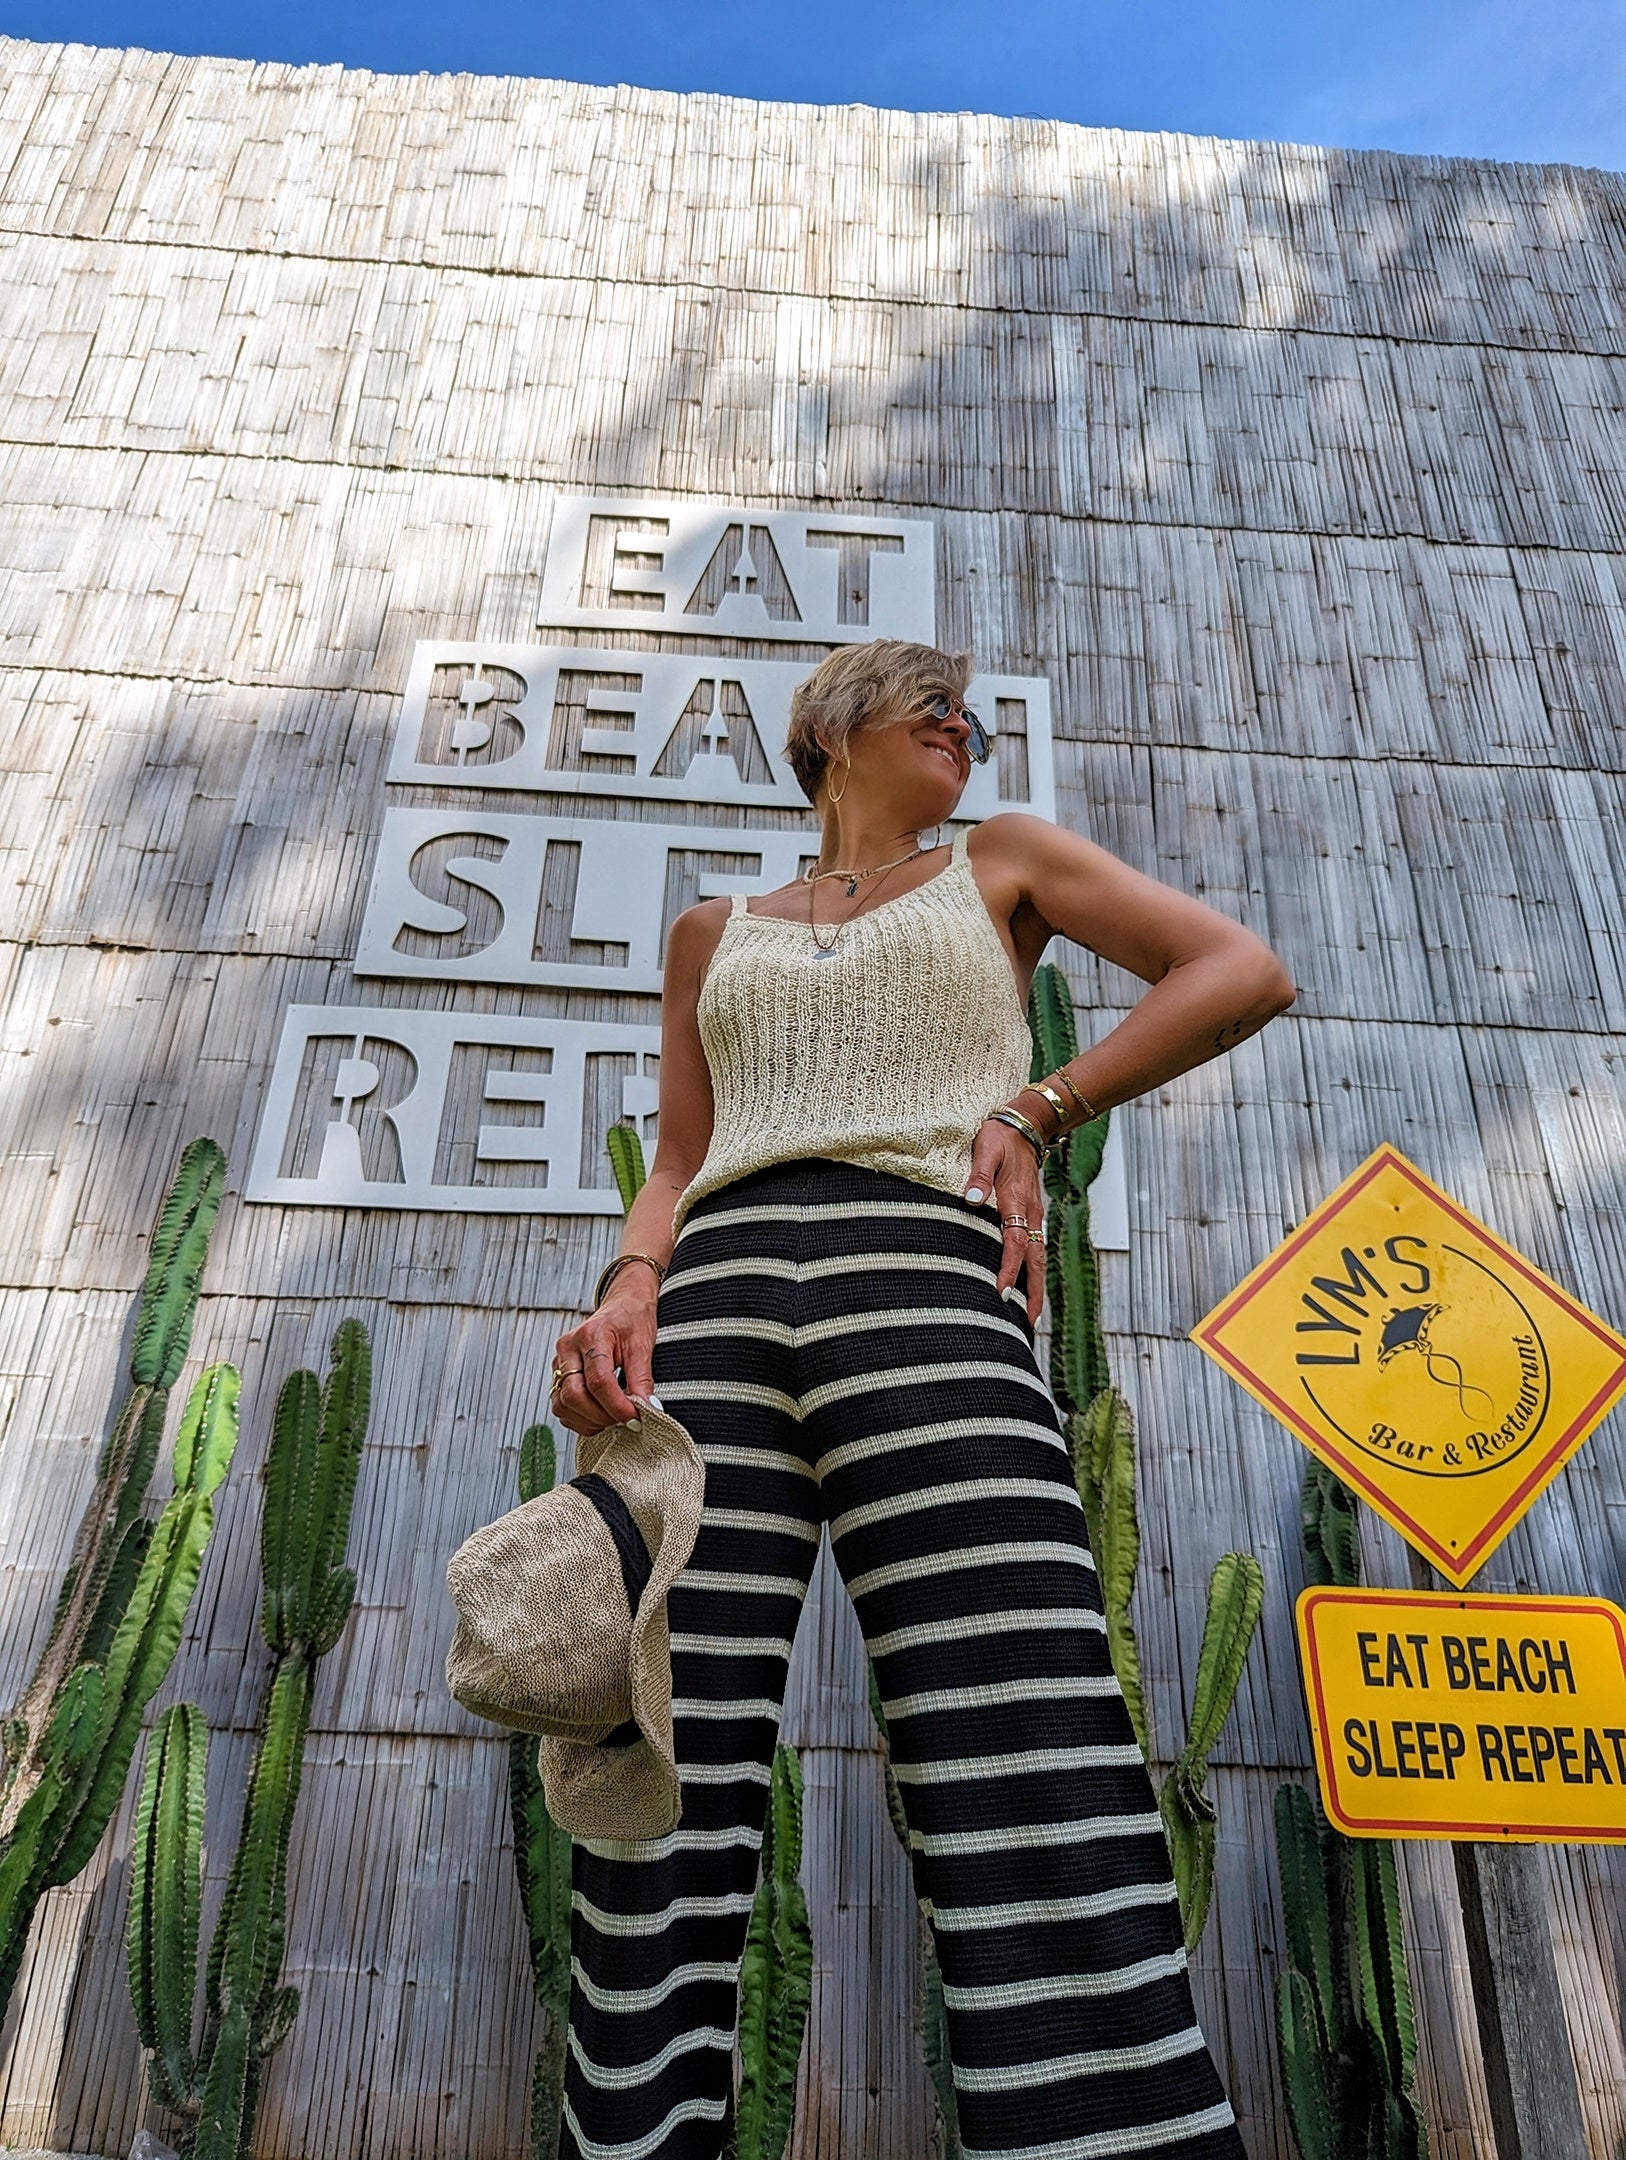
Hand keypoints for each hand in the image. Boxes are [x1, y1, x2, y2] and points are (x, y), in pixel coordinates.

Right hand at [549, 1280, 657, 1435]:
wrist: (622, 1305)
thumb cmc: (632, 1319)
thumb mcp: (643, 1345)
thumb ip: (642, 1379)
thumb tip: (647, 1410)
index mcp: (590, 1335)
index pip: (599, 1381)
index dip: (617, 1406)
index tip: (636, 1417)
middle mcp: (568, 1348)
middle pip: (574, 1395)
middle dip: (602, 1416)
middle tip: (627, 1420)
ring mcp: (559, 1362)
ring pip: (562, 1405)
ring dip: (589, 1420)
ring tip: (614, 1417)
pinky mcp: (558, 1375)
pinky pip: (561, 1407)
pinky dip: (580, 1419)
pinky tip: (600, 1416)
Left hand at [964, 1120, 1046, 1324]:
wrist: (1025, 1124)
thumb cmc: (1000, 1137)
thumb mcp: (985, 1150)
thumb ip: (977, 1176)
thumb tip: (970, 1201)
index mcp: (1016, 1200)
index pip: (1014, 1242)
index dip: (1008, 1269)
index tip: (1001, 1292)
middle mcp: (1030, 1212)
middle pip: (1035, 1260)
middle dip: (1033, 1292)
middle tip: (1028, 1323)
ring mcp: (1034, 1214)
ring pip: (1039, 1257)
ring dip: (1036, 1286)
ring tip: (1031, 1316)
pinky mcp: (1032, 1214)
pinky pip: (1036, 1248)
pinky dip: (1034, 1271)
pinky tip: (1027, 1285)